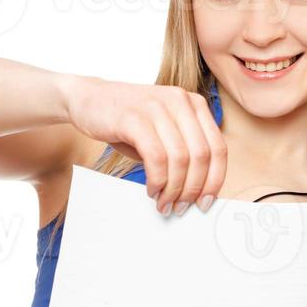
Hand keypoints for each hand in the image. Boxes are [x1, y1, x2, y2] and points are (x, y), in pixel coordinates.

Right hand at [65, 76, 226, 214]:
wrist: (88, 99)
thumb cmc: (127, 121)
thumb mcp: (164, 132)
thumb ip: (183, 153)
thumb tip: (197, 191)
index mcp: (194, 104)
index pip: (218, 148)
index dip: (215, 180)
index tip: (205, 201)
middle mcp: (181, 101)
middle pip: (201, 156)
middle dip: (193, 189)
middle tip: (181, 207)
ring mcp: (158, 107)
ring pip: (180, 159)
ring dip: (173, 189)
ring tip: (164, 202)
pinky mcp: (134, 117)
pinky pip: (156, 157)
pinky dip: (157, 180)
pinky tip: (152, 189)